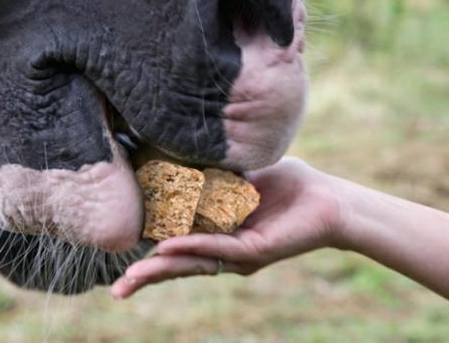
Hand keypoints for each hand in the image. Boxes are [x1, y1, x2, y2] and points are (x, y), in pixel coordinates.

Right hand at [111, 157, 345, 298]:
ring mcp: (239, 254)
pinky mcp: (255, 251)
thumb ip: (214, 175)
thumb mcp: (242, 175)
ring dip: (162, 270)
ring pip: (194, 264)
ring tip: (131, 280)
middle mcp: (226, 250)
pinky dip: (192, 247)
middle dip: (149, 276)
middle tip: (120, 289)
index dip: (152, 251)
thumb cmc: (288, 185)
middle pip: (181, 265)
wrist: (328, 198)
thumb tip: (182, 159)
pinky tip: (168, 249)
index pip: (179, 246)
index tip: (123, 252)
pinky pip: (218, 249)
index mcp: (219, 233)